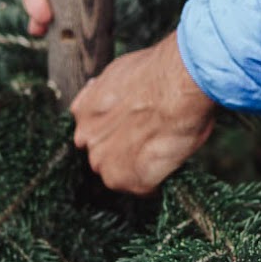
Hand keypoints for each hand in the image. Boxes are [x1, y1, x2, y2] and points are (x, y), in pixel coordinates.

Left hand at [71, 31, 215, 194]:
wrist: (177, 85)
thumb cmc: (159, 73)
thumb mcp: (121, 74)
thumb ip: (111, 94)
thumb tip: (119, 97)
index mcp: (83, 112)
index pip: (94, 131)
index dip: (115, 131)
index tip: (132, 128)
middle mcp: (87, 140)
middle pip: (103, 154)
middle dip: (123, 150)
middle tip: (150, 140)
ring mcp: (106, 164)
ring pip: (121, 173)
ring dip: (138, 166)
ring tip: (164, 149)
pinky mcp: (130, 181)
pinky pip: (145, 187)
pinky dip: (158, 179)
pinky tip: (171, 159)